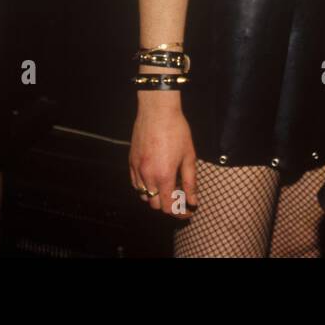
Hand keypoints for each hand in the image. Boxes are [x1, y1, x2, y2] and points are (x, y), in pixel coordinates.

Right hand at [129, 95, 198, 217]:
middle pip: (155, 204)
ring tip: (168, 188)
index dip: (179, 213)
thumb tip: (193, 201)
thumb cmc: (176, 130)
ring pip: (143, 196)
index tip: (188, 211)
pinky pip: (135, 184)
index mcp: (164, 176)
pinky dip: (144, 187)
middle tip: (180, 198)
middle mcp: (147, 176)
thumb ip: (190, 181)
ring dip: (156, 197)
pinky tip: (154, 180)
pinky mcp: (131, 162)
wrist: (157, 111)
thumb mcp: (189, 156)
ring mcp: (137, 169)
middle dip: (169, 206)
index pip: (169, 207)